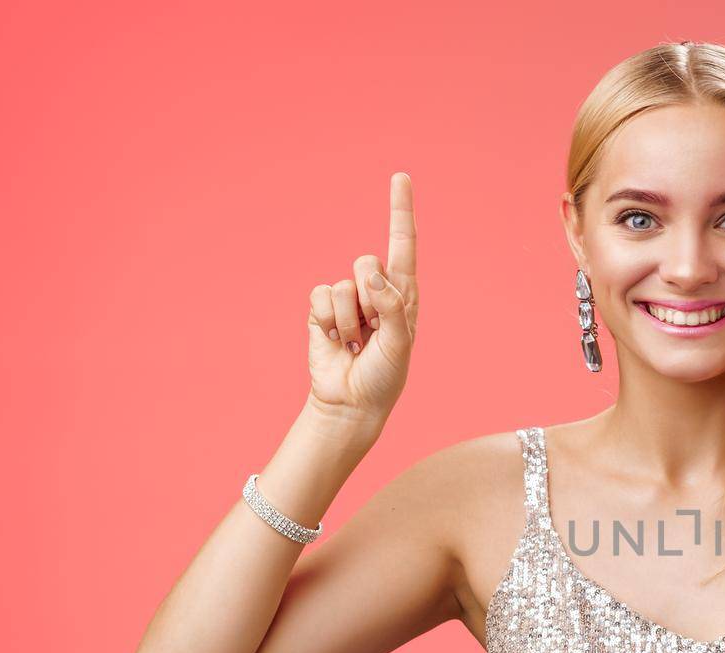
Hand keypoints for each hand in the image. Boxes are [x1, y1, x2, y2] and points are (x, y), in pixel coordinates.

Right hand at [305, 173, 419, 427]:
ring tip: (356, 342)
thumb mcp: (399, 344)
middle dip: (369, 298)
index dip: (400, 210)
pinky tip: (337, 341)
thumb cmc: (384, 376)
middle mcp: (377, 291)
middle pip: (367, 263)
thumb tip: (371, 272)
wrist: (351, 402)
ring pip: (343, 285)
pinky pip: (320, 296)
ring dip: (349, 320)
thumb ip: (391, 306)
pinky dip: (328, 321)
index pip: (403, 245)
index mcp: (404, 295)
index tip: (400, 177)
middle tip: (372, 332)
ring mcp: (348, 300)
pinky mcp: (322, 310)